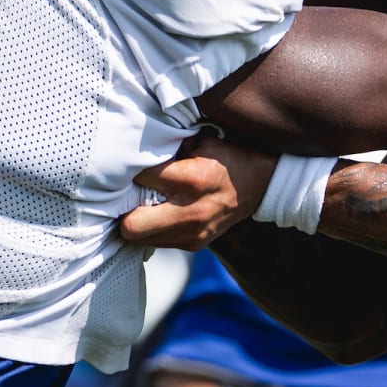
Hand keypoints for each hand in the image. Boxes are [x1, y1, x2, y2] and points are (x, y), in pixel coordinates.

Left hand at [120, 132, 276, 249]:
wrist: (264, 185)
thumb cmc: (230, 156)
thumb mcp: (204, 141)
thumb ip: (171, 145)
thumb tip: (136, 148)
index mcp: (194, 179)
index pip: (141, 177)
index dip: (130, 168)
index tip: (127, 162)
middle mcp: (192, 212)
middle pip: (131, 225)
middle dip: (123, 207)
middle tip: (125, 191)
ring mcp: (193, 234)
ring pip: (139, 238)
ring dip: (135, 219)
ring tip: (141, 201)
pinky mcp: (194, 245)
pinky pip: (155, 242)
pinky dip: (151, 228)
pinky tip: (158, 211)